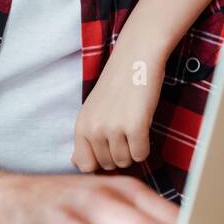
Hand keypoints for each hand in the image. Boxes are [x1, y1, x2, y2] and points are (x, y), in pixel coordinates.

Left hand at [72, 37, 164, 171]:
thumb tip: (78, 166)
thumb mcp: (92, 110)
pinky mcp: (135, 127)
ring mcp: (113, 128)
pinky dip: (145, 146)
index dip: (100, 162)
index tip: (109, 148)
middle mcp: (93, 129)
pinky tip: (143, 127)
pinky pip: (141, 155)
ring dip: (132, 150)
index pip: (85, 165)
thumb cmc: (117, 84)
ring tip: (133, 127)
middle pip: (108, 165)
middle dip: (119, 154)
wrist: (136, 58)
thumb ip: (85, 138)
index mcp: (80, 125)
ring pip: (125, 162)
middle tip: (124, 130)